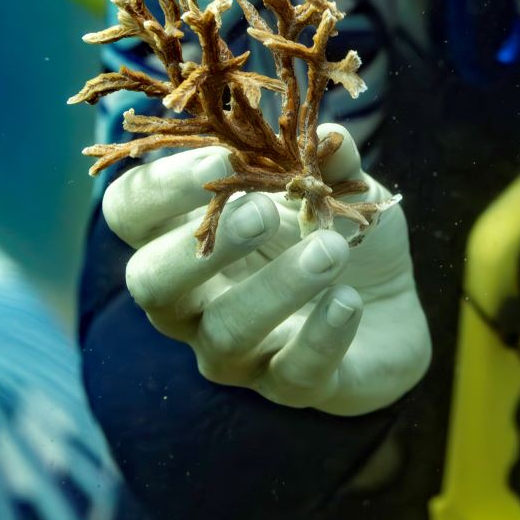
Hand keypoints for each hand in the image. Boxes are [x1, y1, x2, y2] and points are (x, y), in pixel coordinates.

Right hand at [103, 126, 428, 414]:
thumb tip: (327, 132)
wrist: (388, 311)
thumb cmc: (334, 236)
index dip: (162, 185)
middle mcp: (191, 301)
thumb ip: (326, 158)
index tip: (223, 153)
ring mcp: (233, 352)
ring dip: (277, 287)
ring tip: (331, 250)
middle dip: (202, 247)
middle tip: (261, 211)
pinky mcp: (289, 387)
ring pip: (224, 334)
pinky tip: (350, 303)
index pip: (130, 211)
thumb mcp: (334, 186)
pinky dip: (321, 336)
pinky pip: (292, 373)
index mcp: (182, 237)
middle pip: (151, 282)